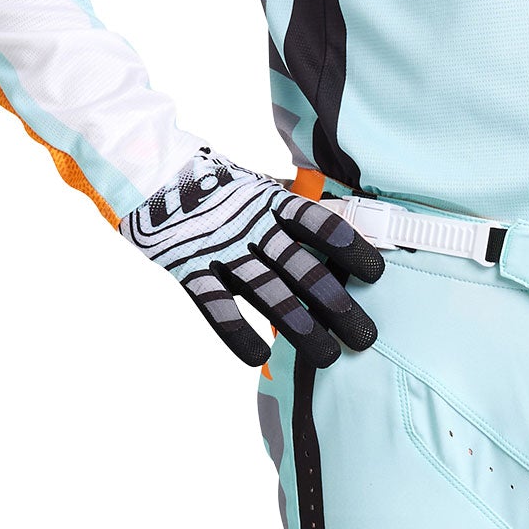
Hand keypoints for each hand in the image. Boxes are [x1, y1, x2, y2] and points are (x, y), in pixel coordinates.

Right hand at [121, 150, 384, 367]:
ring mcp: (220, 246)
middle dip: (336, 303)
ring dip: (299, 326)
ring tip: (327, 357)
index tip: (377, 273)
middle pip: (301, 266)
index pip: (318, 222)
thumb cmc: (215, 182)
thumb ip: (290, 203)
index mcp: (271, 199)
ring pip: (267, 292)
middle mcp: (251, 223)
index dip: (348, 247)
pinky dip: (237, 332)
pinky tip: (259, 357)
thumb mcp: (257, 184)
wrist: (151, 171)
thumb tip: (338, 210)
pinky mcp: (189, 267)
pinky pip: (215, 306)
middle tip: (365, 336)